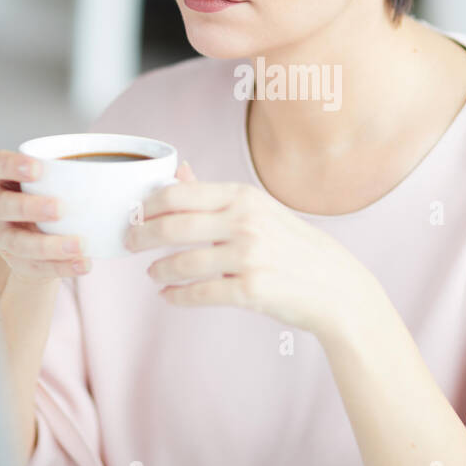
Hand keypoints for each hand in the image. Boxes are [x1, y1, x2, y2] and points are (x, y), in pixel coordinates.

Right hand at [0, 149, 90, 281]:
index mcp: (2, 177)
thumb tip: (126, 169)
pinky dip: (61, 266)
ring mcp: (0, 235)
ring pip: (16, 242)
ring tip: (78, 245)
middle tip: (60, 209)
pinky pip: (34, 266)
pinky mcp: (14, 260)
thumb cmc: (51, 196)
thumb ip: (75, 174)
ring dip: (48, 245)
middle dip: (30, 207)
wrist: (40, 237)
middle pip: (2, 205)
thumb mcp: (57, 181)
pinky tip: (82, 263)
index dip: (11, 165)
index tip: (38, 169)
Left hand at [125, 165, 383, 342]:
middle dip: (141, 236)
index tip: (134, 214)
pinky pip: (198, 294)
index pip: (179, 194)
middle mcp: (245, 222)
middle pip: (172, 226)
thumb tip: (178, 170)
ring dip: (158, 269)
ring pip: (181, 263)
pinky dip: (176, 296)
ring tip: (152, 272)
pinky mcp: (250, 290)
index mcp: (245, 197)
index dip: (148, 205)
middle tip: (130, 243)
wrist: (336, 287)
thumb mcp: (260, 209)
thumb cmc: (294, 246)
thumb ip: (215, 194)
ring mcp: (248, 257)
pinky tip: (169, 295)